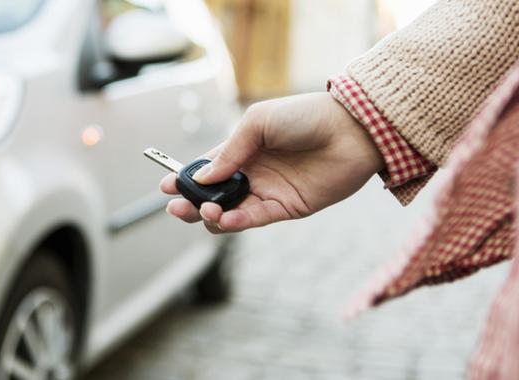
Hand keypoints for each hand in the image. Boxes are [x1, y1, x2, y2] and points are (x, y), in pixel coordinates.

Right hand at [161, 92, 383, 232]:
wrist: (351, 130)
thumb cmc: (306, 116)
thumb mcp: (259, 121)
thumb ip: (229, 151)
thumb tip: (202, 179)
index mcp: (241, 149)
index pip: (206, 169)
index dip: (184, 180)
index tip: (166, 188)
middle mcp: (251, 173)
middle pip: (212, 196)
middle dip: (191, 204)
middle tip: (177, 207)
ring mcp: (267, 192)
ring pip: (230, 212)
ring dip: (212, 215)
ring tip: (207, 210)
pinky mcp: (286, 208)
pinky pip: (254, 219)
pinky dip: (236, 222)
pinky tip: (225, 219)